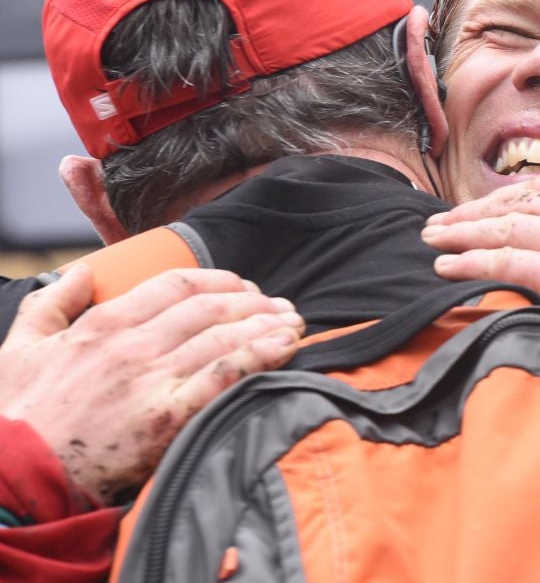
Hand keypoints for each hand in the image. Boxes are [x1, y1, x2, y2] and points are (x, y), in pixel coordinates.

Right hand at [0, 265, 303, 504]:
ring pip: (225, 336)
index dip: (218, 281)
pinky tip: (286, 347)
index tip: (242, 285)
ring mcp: (152, 379)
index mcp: (105, 324)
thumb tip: (83, 273)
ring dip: (267, 324)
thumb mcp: (19, 349)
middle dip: (253, 301)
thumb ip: (52, 304)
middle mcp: (134, 345)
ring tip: (294, 321)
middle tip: (279, 304)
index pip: (176, 286)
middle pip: (211, 307)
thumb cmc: (16, 419)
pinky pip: (226, 375)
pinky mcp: (168, 418)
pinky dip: (262, 355)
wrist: (13, 483)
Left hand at [422, 175, 539, 400]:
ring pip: (504, 226)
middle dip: (476, 210)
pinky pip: (503, 260)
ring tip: (432, 238)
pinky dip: (468, 261)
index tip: (491, 206)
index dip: (515, 198)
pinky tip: (445, 266)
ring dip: (461, 232)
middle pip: (520, 201)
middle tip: (444, 219)